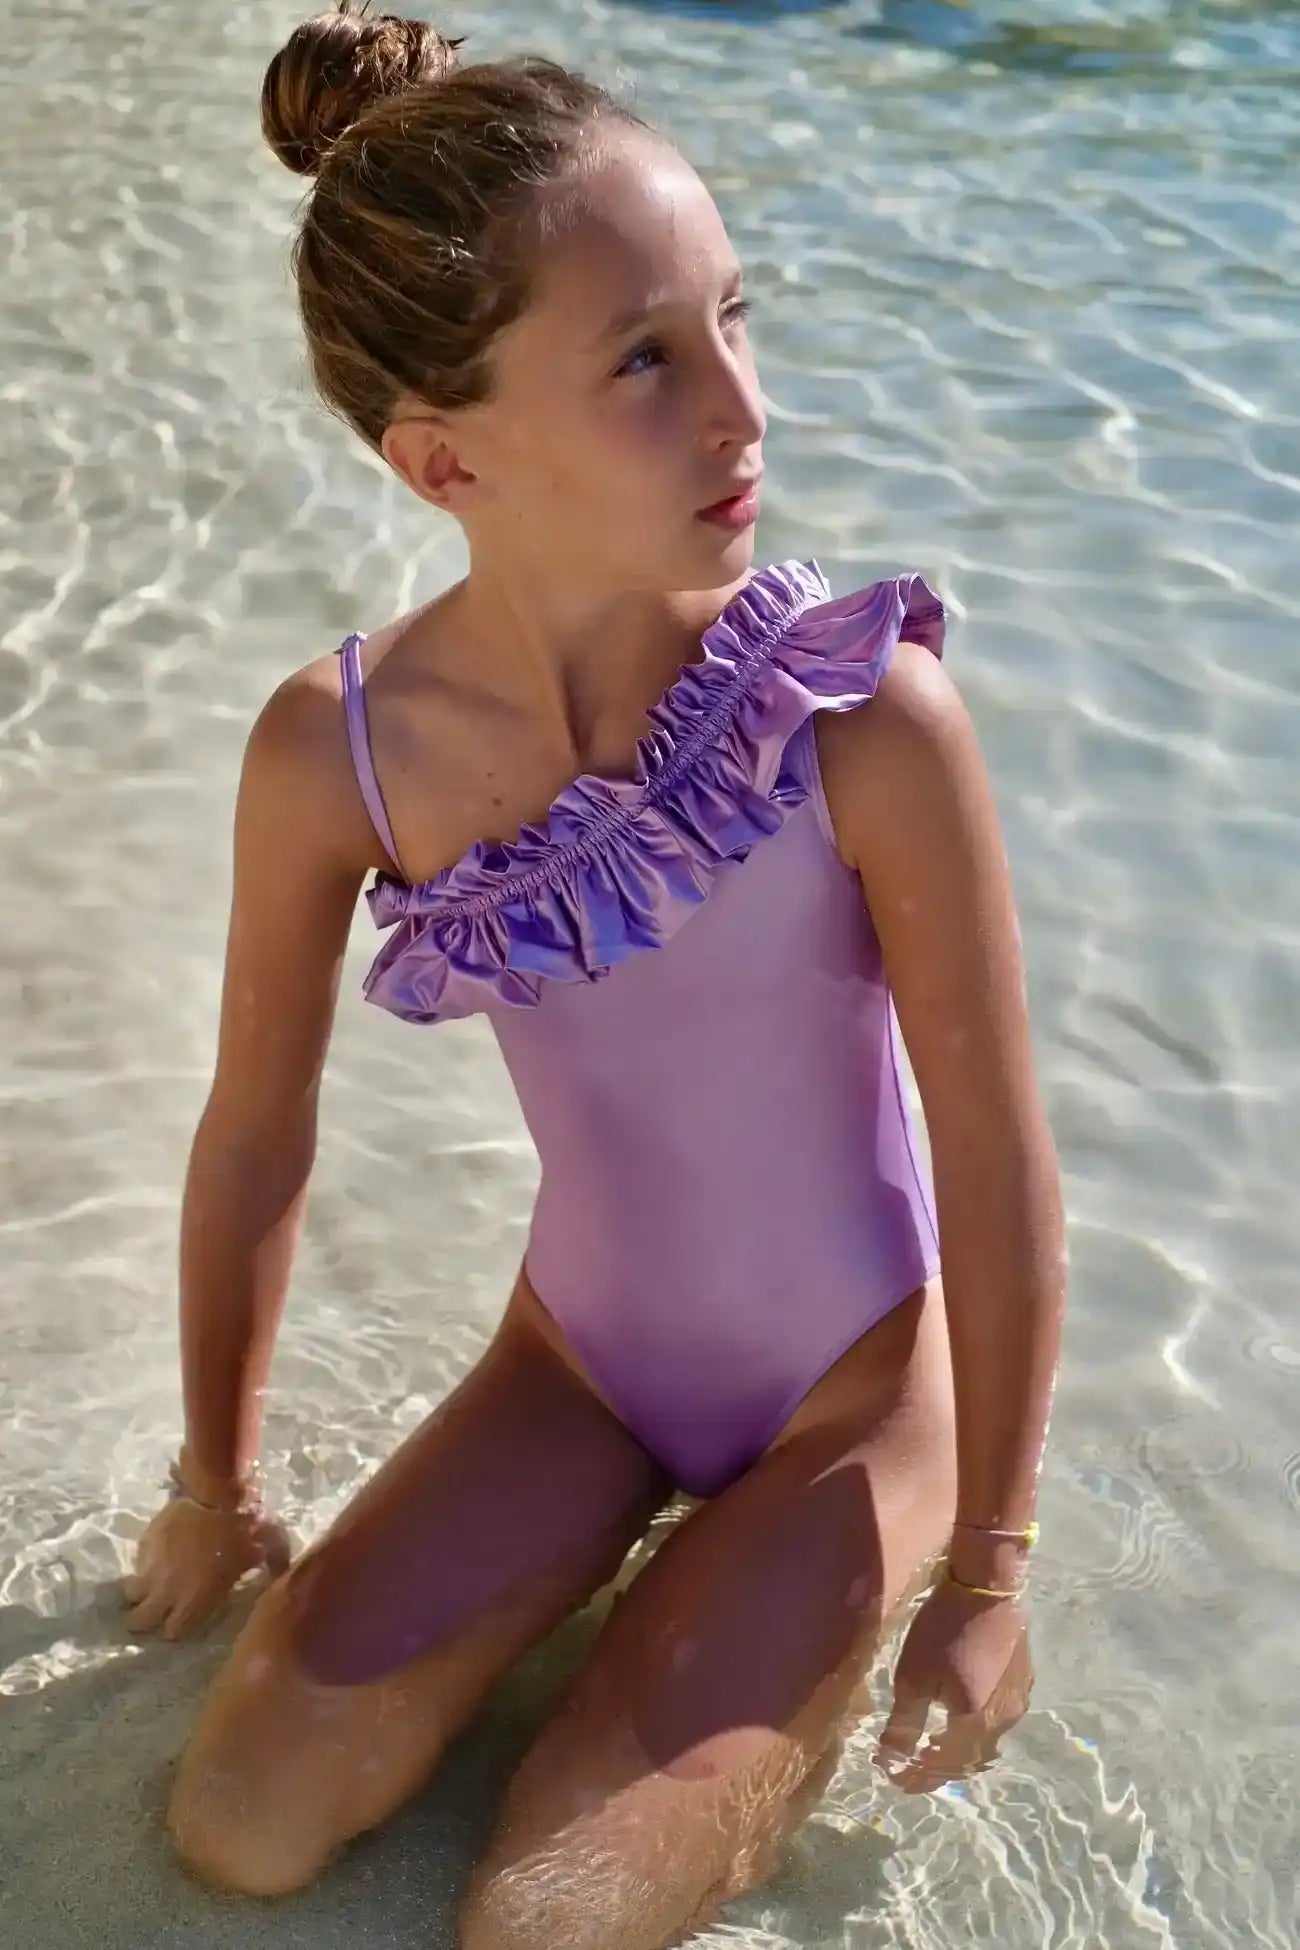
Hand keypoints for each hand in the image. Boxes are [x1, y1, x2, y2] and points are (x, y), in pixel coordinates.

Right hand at [123, 1492, 290, 1640]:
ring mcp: (151, 1567)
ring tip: (148, 1586)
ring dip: (139, 1592)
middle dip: (144, 1619)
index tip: (181, 1621)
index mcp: (194, 1602)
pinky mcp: (145, 1543)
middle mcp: (167, 1592)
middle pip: (139, 1621)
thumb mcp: (270, 1550)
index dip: (176, 1628)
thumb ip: (274, 1568)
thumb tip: (284, 1575)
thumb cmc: (247, 1528)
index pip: (173, 1632)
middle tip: (154, 1610)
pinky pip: (138, 1560)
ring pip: (131, 1593)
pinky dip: (145, 1562)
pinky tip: (157, 1555)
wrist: (220, 1495)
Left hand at [875, 1579, 1032, 1794]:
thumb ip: (904, 1725)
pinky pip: (998, 1719)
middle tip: (912, 1766)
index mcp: (975, 1725)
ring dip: (959, 1749)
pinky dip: (975, 1728)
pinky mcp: (1023, 1680)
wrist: (987, 1586)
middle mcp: (1004, 1722)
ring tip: (933, 1745)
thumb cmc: (943, 1630)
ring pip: (987, 1741)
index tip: (894, 1779)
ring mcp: (1019, 1701)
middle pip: (970, 1760)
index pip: (945, 1767)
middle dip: (939, 1768)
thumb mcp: (914, 1677)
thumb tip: (892, 1762)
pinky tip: (960, 1716)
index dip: (919, 1778)